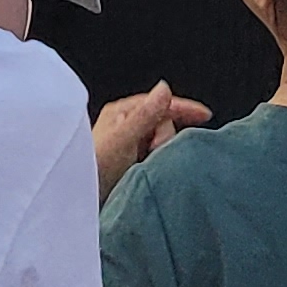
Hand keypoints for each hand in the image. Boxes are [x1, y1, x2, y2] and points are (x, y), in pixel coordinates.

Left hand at [91, 79, 209, 194]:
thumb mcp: (123, 138)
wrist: (80, 198)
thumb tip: (164, 88)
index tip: (205, 114)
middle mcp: (126, 125)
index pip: (159, 103)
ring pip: (161, 141)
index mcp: (122, 112)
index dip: (183, 108)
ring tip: (149, 166)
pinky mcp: (132, 165)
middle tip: (154, 152)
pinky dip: (160, 162)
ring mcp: (129, 145)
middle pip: (163, 123)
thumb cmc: (96, 167)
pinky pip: (156, 157)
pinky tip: (156, 172)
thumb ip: (145, 115)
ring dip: (162, 152)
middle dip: (165, 137)